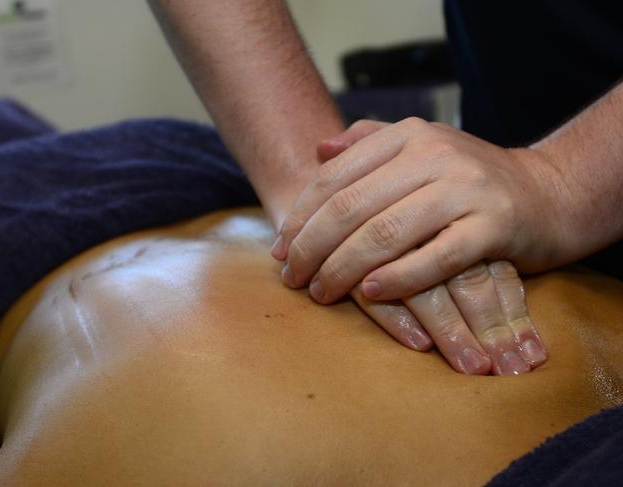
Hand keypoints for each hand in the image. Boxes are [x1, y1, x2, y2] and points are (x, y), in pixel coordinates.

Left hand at [274, 120, 546, 373]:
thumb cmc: (471, 178)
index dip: (301, 216)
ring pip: (385, 233)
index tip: (280, 248)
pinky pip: (435, 258)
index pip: (335, 177)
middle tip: (292, 278)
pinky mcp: (494, 226)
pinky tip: (370, 294)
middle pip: (351, 206)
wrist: (549, 192)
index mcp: (408, 136)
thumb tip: (319, 151)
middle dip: (311, 247)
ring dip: (343, 268)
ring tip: (321, 292)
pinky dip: (397, 279)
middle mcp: (434, 155)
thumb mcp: (421, 146)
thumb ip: (370, 142)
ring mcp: (466, 189)